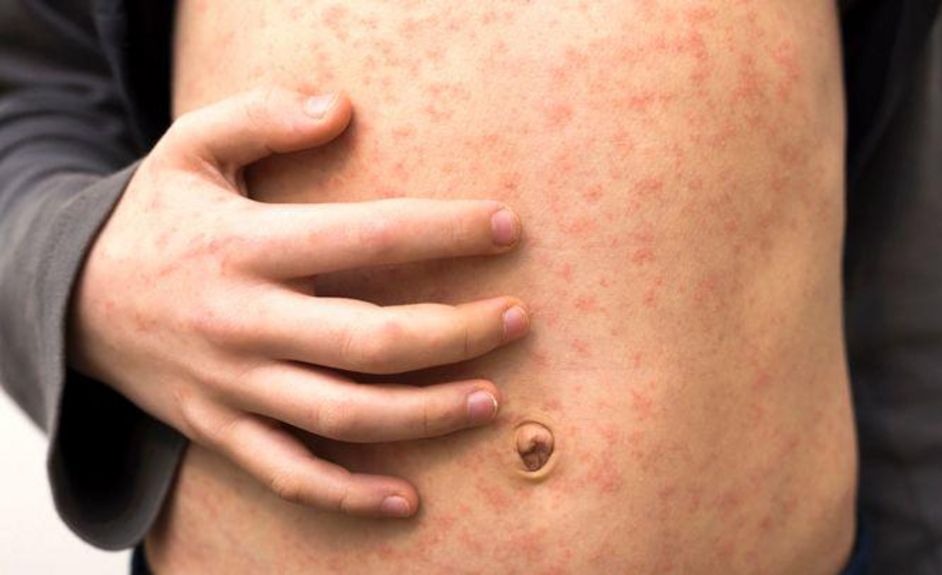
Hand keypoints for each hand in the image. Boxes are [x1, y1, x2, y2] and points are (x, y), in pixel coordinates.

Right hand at [68, 87, 528, 517]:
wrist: (67, 300)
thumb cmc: (152, 219)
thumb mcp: (188, 148)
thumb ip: (260, 116)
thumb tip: (341, 108)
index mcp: (246, 246)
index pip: (367, 237)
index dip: (444, 233)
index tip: (506, 226)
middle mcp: (244, 322)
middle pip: (370, 340)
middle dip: (456, 332)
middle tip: (517, 319)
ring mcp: (232, 385)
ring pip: (343, 415)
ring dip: (425, 414)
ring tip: (492, 400)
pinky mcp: (220, 430)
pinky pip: (289, 474)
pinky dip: (348, 495)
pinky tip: (406, 500)